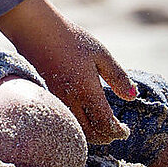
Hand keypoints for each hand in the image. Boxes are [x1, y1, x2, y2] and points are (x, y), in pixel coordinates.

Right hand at [0, 0, 136, 144]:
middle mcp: (70, 100)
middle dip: (106, 136)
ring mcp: (57, 100)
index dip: (118, 132)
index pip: (105, 124)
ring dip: (91, 134)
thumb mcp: (100, 53)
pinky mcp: (48, 97)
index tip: (125, 130)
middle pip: (91, 134)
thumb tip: (132, 97)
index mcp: (87, 90)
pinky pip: (66, 120)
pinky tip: (83, 116)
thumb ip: (117, 76)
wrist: (34, 30)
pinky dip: (78, 126)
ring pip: (76, 130)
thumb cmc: (70, 38)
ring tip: (101, 125)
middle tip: (115, 130)